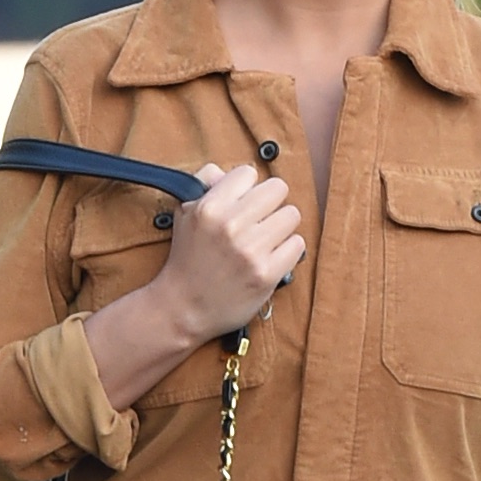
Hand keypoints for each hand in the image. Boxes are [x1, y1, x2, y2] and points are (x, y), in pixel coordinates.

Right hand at [155, 163, 304, 346]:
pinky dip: (288, 251)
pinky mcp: (266, 274)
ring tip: (265, 240)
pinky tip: (271, 257)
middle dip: (270, 204)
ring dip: (281, 227)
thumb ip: (206, 182)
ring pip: (291, 215)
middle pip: (278, 189)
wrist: (183, 308)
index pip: (249, 173)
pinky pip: (297, 245)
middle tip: (260, 220)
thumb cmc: (187, 259)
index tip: (243, 203)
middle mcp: (231, 225)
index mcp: (210, 206)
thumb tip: (233, 174)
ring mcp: (250, 250)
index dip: (247, 188)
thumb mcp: (185, 212)